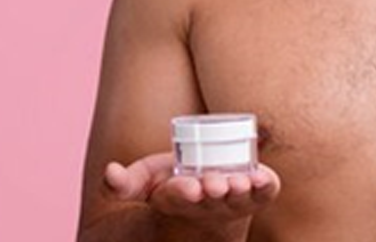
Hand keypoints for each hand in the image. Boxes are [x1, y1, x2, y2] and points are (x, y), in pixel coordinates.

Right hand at [103, 152, 280, 229]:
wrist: (208, 194)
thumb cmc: (173, 184)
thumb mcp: (143, 182)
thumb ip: (122, 184)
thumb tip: (109, 172)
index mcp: (178, 199)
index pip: (179, 197)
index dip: (183, 193)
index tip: (188, 187)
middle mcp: (208, 203)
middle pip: (212, 199)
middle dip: (213, 191)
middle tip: (213, 185)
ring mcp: (234, 199)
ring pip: (240, 199)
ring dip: (240, 191)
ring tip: (240, 183)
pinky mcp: (257, 192)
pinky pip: (265, 193)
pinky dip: (266, 187)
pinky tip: (263, 178)